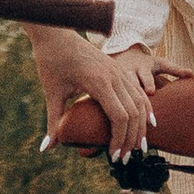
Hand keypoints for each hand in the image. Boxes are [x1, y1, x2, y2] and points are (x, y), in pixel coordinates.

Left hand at [38, 34, 154, 149]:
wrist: (56, 34)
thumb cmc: (52, 62)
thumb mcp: (52, 93)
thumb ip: (53, 123)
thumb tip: (47, 148)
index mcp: (99, 82)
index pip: (119, 116)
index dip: (119, 139)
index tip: (113, 156)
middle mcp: (114, 76)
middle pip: (134, 113)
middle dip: (132, 139)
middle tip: (125, 159)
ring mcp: (119, 71)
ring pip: (141, 102)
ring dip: (141, 127)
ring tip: (138, 147)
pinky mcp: (119, 70)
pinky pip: (138, 92)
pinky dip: (145, 109)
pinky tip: (146, 124)